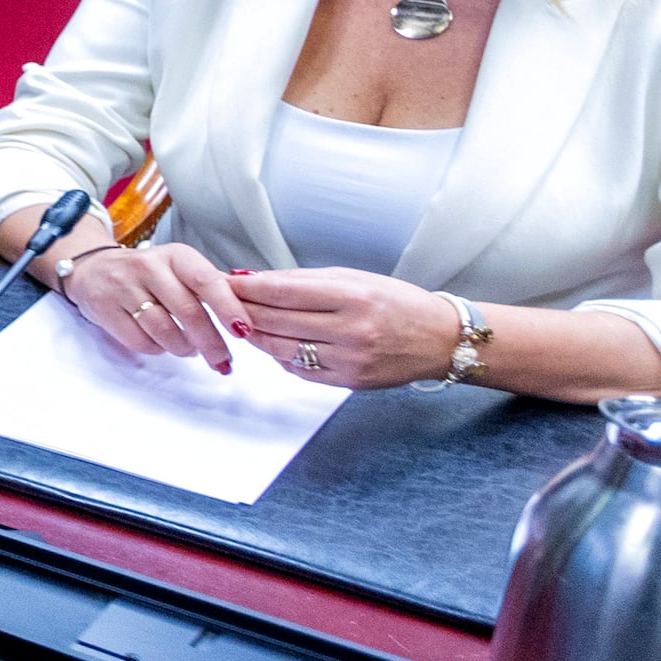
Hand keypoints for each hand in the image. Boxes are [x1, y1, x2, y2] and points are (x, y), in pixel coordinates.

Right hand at [54, 240, 255, 372]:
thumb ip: (210, 285)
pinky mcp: (105, 309)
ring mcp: (123, 288)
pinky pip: (140, 341)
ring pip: (164, 330)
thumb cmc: (147, 274)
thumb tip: (248, 311)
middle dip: (211, 341)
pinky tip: (162, 344)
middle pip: (188, 311)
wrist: (92, 270)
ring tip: (190, 350)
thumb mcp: (179, 268)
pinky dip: (157, 349)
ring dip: (184, 348)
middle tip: (223, 359)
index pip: (206, 281)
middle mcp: (148, 267)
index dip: (227, 307)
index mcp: (175, 255)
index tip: (243, 330)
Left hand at [228, 265, 453, 390]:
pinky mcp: (347, 382)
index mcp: (353, 296)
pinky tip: (273, 342)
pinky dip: (279, 355)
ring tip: (241, 321)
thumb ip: (302, 281)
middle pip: (275, 321)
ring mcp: (349, 360)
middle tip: (220, 301)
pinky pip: (298, 369)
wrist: (440, 339)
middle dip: (241, 310)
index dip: (246, 288)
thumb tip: (252, 279)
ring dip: (254, 335)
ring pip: (280, 348)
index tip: (224, 282)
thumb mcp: (354, 278)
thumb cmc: (397, 302)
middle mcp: (351, 330)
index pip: (281, 292)